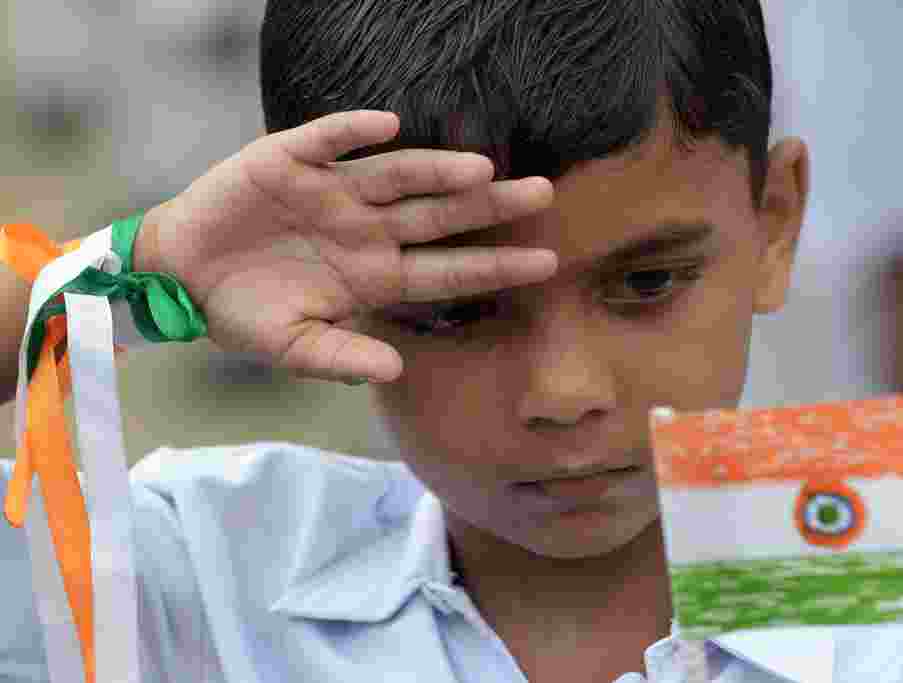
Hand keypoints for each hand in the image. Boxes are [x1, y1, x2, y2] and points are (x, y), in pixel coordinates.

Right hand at [135, 110, 556, 382]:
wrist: (181, 279)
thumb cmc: (244, 314)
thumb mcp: (295, 347)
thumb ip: (343, 359)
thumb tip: (396, 370)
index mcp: (375, 274)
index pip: (448, 268)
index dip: (495, 265)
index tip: (546, 262)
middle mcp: (366, 228)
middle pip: (439, 214)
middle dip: (488, 206)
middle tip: (543, 195)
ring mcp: (333, 193)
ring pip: (397, 176)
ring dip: (437, 170)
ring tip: (482, 170)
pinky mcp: (290, 162)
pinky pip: (328, 141)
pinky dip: (353, 132)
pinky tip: (389, 125)